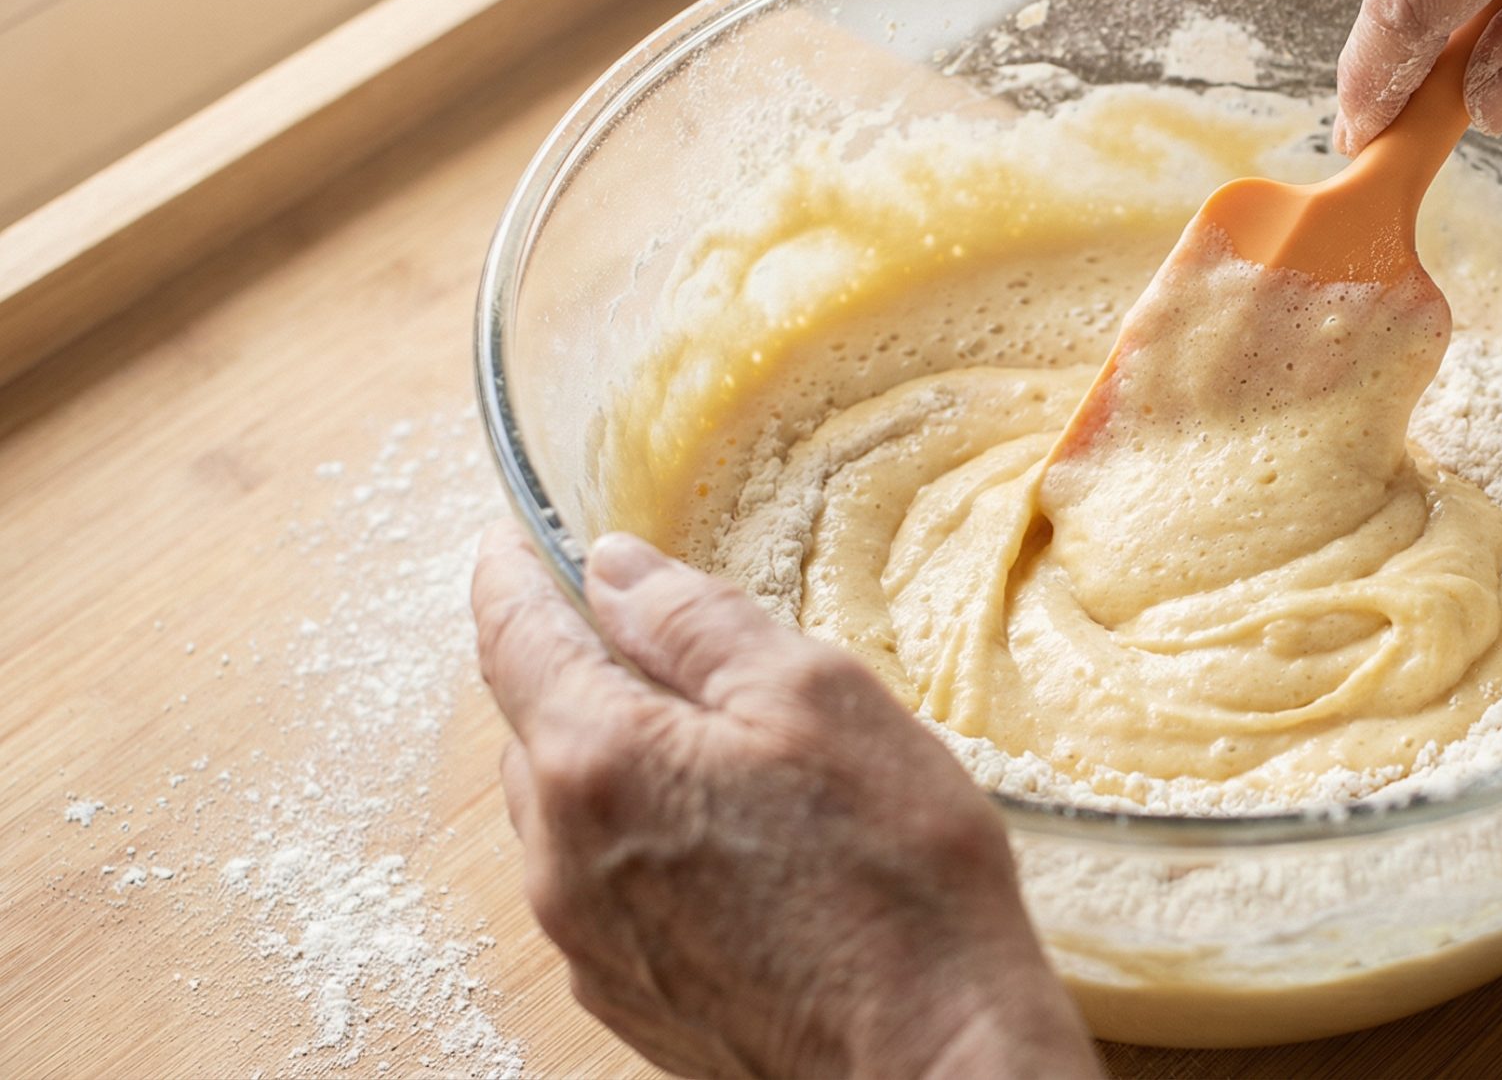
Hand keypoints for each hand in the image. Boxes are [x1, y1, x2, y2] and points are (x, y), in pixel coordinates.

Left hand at [469, 526, 1098, 1079]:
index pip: (511, 635)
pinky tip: (731, 847)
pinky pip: (602, 887)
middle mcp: (558, 856)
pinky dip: (641, 841)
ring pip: (566, 813)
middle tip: (660, 642)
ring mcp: (585, 939)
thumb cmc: (895, 874)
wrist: (929, 1058)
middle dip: (579, 671)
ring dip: (614, 763)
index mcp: (595, 759)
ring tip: (714, 750)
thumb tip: (616, 569)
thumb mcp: (817, 698)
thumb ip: (699, 623)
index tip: (510, 537)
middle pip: (534, 727)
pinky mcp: (627, 997)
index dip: (509, 573)